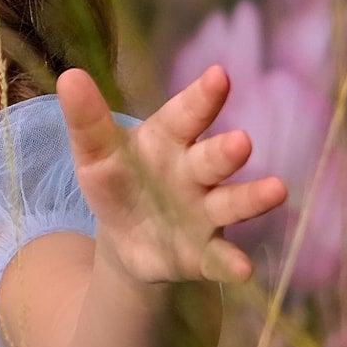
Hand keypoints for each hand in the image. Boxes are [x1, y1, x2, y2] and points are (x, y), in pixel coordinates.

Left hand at [55, 64, 286, 284]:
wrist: (127, 237)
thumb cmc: (118, 180)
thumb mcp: (96, 154)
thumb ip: (87, 121)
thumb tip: (70, 77)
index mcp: (169, 139)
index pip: (186, 115)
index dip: (202, 97)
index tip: (218, 76)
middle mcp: (196, 172)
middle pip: (213, 158)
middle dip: (227, 151)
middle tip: (241, 142)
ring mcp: (205, 212)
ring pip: (232, 203)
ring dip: (252, 197)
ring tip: (276, 190)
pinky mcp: (204, 253)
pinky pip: (220, 258)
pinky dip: (231, 263)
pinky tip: (243, 269)